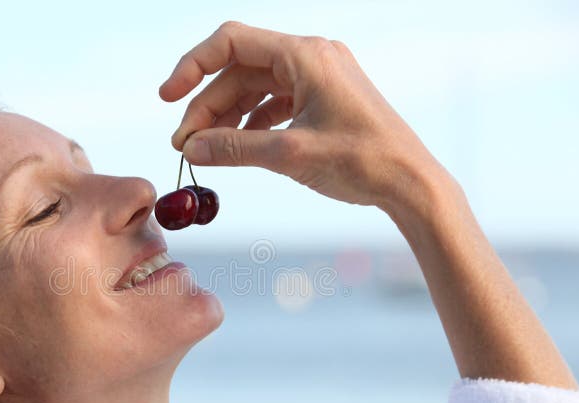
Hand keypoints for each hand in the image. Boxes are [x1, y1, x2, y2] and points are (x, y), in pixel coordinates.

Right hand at [160, 21, 441, 209]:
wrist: (410, 183)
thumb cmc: (361, 162)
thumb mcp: (290, 154)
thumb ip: (235, 148)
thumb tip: (191, 149)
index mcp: (305, 55)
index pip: (231, 42)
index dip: (192, 67)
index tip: (167, 97)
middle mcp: (311, 57)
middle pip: (240, 71)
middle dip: (208, 106)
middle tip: (186, 146)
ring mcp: (319, 78)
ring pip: (256, 89)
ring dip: (227, 117)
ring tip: (206, 150)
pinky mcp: (323, 99)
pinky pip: (276, 102)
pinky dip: (252, 123)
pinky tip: (238, 147)